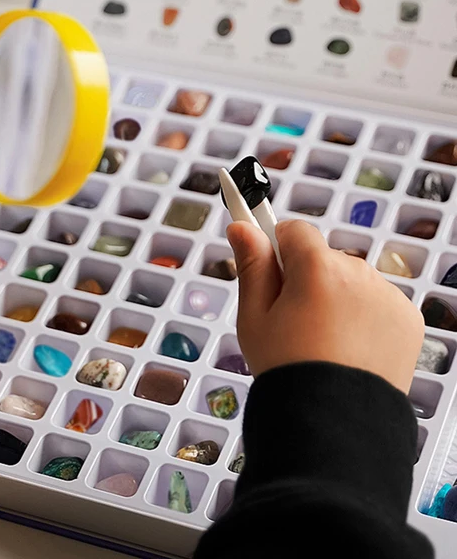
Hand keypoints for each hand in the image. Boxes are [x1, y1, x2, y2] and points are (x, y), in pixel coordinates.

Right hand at [227, 219, 423, 393]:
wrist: (333, 422)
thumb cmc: (287, 370)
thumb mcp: (254, 317)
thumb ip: (252, 266)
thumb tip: (242, 227)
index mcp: (317, 268)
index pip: (294, 230)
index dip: (276, 247)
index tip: (269, 263)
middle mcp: (359, 273)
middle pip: (322, 257)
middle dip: (306, 278)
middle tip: (292, 320)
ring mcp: (388, 295)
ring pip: (350, 280)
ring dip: (336, 297)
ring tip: (323, 340)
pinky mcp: (408, 318)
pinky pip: (376, 301)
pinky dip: (363, 316)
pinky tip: (349, 347)